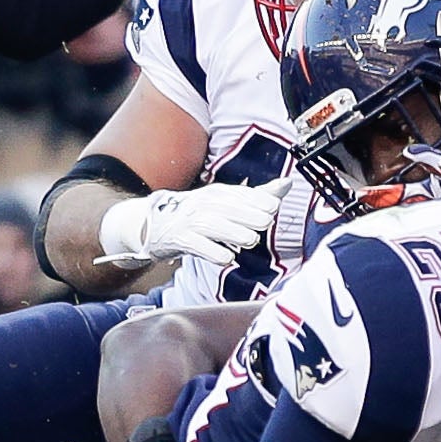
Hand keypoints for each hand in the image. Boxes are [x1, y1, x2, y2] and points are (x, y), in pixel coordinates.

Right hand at [95, 175, 292, 269]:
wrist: (153, 224)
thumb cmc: (196, 214)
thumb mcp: (224, 201)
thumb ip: (256, 196)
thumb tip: (287, 183)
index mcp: (216, 194)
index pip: (237, 194)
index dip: (255, 199)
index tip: (273, 205)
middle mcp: (202, 205)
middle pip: (226, 208)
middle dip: (246, 214)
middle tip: (266, 221)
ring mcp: (189, 222)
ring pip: (213, 226)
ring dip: (233, 232)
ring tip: (250, 239)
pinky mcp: (179, 240)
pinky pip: (196, 245)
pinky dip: (212, 252)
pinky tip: (227, 258)